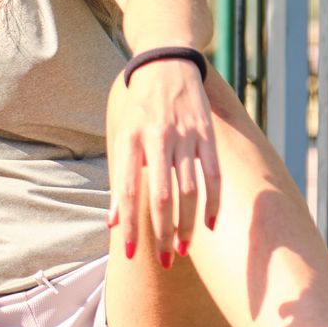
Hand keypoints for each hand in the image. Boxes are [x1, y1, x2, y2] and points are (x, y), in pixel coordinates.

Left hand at [106, 60, 223, 265]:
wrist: (165, 66)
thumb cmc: (139, 111)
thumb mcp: (121, 139)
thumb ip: (119, 181)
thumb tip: (113, 223)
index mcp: (130, 141)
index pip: (129, 191)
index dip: (130, 224)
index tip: (131, 253)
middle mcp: (157, 139)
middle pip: (161, 197)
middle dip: (162, 233)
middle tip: (164, 261)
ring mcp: (185, 137)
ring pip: (189, 191)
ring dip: (188, 225)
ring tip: (184, 250)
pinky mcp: (208, 136)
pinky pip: (213, 176)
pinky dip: (214, 203)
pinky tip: (211, 225)